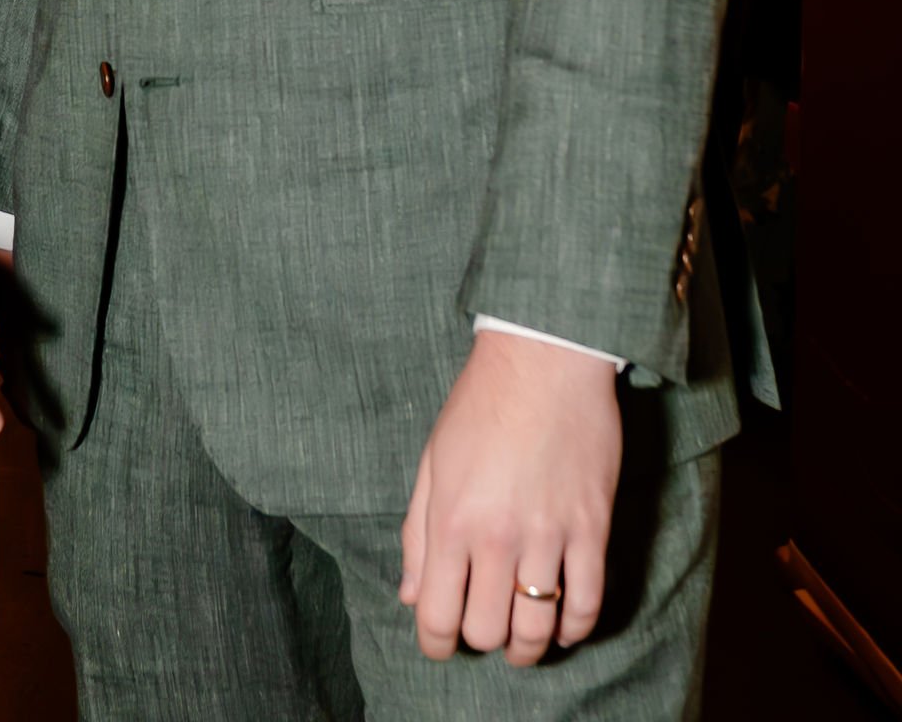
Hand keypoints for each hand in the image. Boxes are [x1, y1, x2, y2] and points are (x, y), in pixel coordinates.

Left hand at [400, 329, 620, 665]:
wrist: (544, 357)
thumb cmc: (481, 404)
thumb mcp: (433, 461)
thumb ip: (418, 534)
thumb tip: (411, 596)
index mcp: (451, 518)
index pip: (438, 615)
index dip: (435, 643)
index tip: (440, 642)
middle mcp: (497, 534)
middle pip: (487, 630)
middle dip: (480, 638)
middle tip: (482, 624)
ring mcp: (548, 534)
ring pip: (538, 629)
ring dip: (527, 647)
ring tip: (521, 640)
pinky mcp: (593, 529)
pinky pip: (588, 605)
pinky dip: (574, 627)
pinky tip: (562, 622)